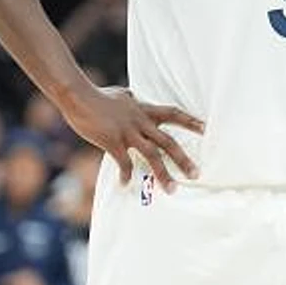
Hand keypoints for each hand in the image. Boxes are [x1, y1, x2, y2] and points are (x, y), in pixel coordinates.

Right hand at [62, 86, 201, 190]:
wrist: (78, 95)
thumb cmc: (97, 95)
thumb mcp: (120, 94)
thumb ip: (131, 99)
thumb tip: (132, 96)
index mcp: (144, 110)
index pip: (173, 114)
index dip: (191, 121)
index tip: (207, 129)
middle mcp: (140, 121)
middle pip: (168, 142)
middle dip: (183, 159)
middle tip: (196, 174)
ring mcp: (127, 132)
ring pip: (152, 155)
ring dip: (163, 174)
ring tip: (172, 189)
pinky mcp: (112, 141)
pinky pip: (123, 162)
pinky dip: (126, 175)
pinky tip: (125, 185)